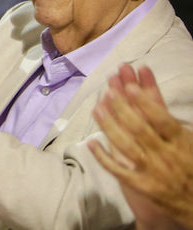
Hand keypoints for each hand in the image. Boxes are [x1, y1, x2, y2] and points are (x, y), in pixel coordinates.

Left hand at [88, 64, 192, 229]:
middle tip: (108, 90)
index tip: (130, 87)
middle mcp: (165, 155)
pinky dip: (103, 157)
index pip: (162, 119)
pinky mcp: (141, 186)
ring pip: (126, 146)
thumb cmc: (191, 168)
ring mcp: (151, 171)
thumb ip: (172, 127)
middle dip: (122, 108)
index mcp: (181, 143)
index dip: (145, 102)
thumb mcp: (190, 144)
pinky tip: (91, 143)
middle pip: (140, 128)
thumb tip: (152, 102)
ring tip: (96, 109)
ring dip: (109, 126)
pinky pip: (118, 170)